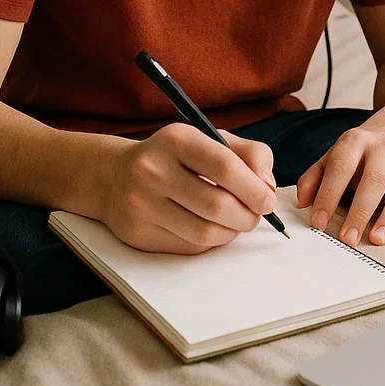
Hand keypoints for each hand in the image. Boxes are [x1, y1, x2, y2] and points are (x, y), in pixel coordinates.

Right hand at [101, 123, 277, 253]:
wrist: (116, 176)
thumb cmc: (176, 156)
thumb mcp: (211, 140)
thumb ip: (250, 155)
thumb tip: (267, 186)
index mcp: (176, 139)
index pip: (224, 167)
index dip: (254, 189)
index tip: (268, 200)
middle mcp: (153, 169)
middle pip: (217, 205)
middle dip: (247, 216)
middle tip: (256, 215)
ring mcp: (140, 203)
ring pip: (204, 232)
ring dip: (231, 232)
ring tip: (236, 221)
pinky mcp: (137, 233)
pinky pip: (188, 246)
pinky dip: (210, 241)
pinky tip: (210, 227)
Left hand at [294, 111, 384, 245]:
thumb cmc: (367, 147)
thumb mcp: (338, 152)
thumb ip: (317, 175)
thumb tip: (301, 202)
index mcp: (357, 140)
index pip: (341, 166)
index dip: (328, 194)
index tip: (318, 222)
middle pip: (374, 177)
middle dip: (361, 210)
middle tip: (349, 238)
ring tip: (378, 239)